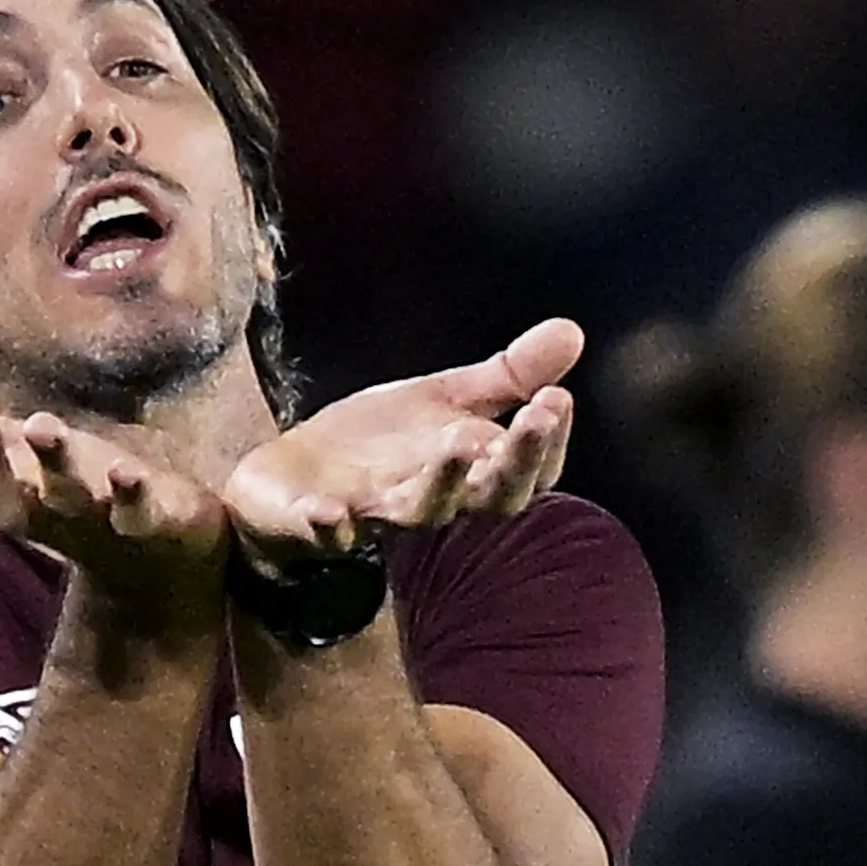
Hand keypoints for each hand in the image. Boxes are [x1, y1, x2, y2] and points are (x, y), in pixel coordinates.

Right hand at [0, 354, 223, 595]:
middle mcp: (40, 509)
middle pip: (1, 498)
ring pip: (67, 496)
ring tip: (40, 426)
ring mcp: (94, 519)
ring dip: (55, 465)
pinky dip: (132, 494)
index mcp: (0, 492)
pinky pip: (139, 511)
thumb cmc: (64, 492)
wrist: (155, 566)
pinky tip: (130, 472)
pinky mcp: (149, 521)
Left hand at [220, 318, 581, 560]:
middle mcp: (432, 501)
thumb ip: (506, 377)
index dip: (545, 443)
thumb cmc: (379, 446)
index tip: (557, 398)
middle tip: (534, 416)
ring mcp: (376, 516)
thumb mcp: (444, 400)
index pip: (525, 471)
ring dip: (442, 482)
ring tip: (458, 444)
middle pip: (488, 498)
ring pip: (420, 513)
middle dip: (514, 461)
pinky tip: (329, 510)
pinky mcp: (319, 526)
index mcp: (468, 474)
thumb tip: (573, 331)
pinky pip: (328, 534)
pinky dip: (330, 525)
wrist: (293, 480)